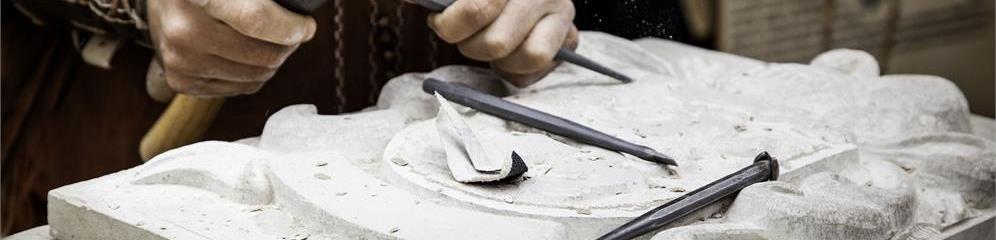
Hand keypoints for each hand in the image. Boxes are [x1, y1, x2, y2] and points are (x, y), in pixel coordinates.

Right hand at [146, 0, 316, 96]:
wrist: (161, 1)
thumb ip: (263, 1)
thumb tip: (301, 14)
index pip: (258, 20)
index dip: (291, 28)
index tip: (306, 27)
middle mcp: (185, 30)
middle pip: (263, 56)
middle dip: (287, 46)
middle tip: (290, 33)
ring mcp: (181, 59)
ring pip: (256, 76)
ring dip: (271, 61)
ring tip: (268, 43)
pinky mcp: (181, 80)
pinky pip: (240, 88)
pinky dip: (251, 74)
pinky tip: (245, 56)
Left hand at [427, 0, 578, 86]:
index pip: (476, 11)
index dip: (449, 25)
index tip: (440, 22)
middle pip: (497, 42)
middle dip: (473, 47)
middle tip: (468, 37)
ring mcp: (561, 12)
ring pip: (529, 56)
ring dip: (501, 61)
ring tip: (491, 48)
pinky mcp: (570, 37)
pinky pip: (540, 69)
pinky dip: (517, 71)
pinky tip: (508, 55)